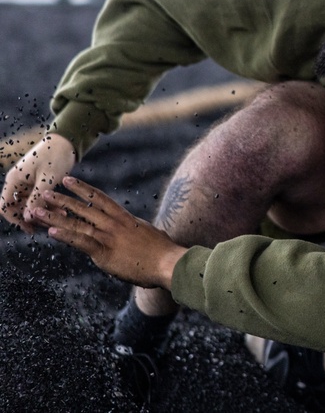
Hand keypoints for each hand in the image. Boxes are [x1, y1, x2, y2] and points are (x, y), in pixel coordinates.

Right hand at [2, 133, 75, 232]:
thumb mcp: (47, 179)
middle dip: (32, 217)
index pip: (5, 206)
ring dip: (43, 212)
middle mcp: (17, 182)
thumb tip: (27, 218)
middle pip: (17, 208)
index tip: (30, 227)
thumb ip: (36, 198)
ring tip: (60, 217)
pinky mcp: (38, 182)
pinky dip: (48, 205)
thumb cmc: (56, 156)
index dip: (15, 219)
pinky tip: (62, 210)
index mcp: (14, 180)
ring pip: (30, 204)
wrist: (67, 140)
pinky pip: (39, 199)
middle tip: (49, 225)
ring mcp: (27, 183)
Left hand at [25, 176, 185, 289]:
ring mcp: (109, 237)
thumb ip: (136, 229)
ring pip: (77, 223)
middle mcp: (114, 224)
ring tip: (36, 210)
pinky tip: (50, 231)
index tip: (68, 181)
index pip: (99, 199)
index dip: (82, 189)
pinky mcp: (106, 253)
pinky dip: (65, 236)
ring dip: (55, 216)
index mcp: (124, 219)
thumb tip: (136, 228)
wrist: (168, 263)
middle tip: (44, 192)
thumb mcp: (148, 233)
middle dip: (62, 200)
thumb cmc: (163, 252)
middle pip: (83, 208)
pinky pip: (81, 242)